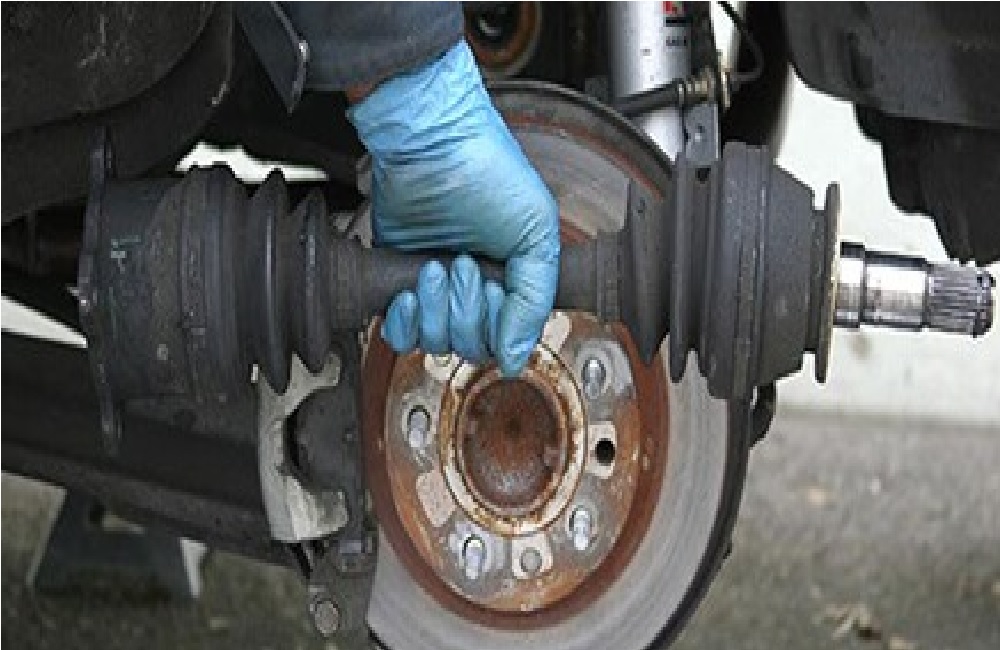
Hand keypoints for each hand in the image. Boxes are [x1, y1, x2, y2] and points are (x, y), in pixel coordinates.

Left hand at [348, 40, 558, 376]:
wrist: (433, 140)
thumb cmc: (490, 171)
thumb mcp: (537, 233)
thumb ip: (534, 301)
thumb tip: (517, 358)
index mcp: (513, 280)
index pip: (508, 338)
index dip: (500, 325)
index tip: (494, 286)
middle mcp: (475, 288)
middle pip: (471, 345)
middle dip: (467, 309)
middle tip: (463, 263)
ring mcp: (436, 288)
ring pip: (437, 341)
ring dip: (437, 311)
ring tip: (435, 266)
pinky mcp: (398, 280)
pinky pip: (401, 332)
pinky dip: (406, 321)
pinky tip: (410, 290)